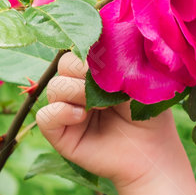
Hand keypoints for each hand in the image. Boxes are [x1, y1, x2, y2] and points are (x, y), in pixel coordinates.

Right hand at [35, 53, 187, 189]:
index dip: (90, 51)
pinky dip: (59, 112)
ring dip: (75, 92)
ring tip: (99, 106)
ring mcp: (67, 111)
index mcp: (95, 72)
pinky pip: (44, 116)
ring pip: (53, 88)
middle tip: (106, 87)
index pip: (80, 49)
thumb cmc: (148, 115)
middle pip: (63, 65)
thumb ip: (116, 60)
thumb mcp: (136, 80)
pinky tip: (80, 116)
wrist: (152, 152)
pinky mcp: (60, 134)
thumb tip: (99, 41)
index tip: (109, 60)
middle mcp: (78, 89)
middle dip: (82, 72)